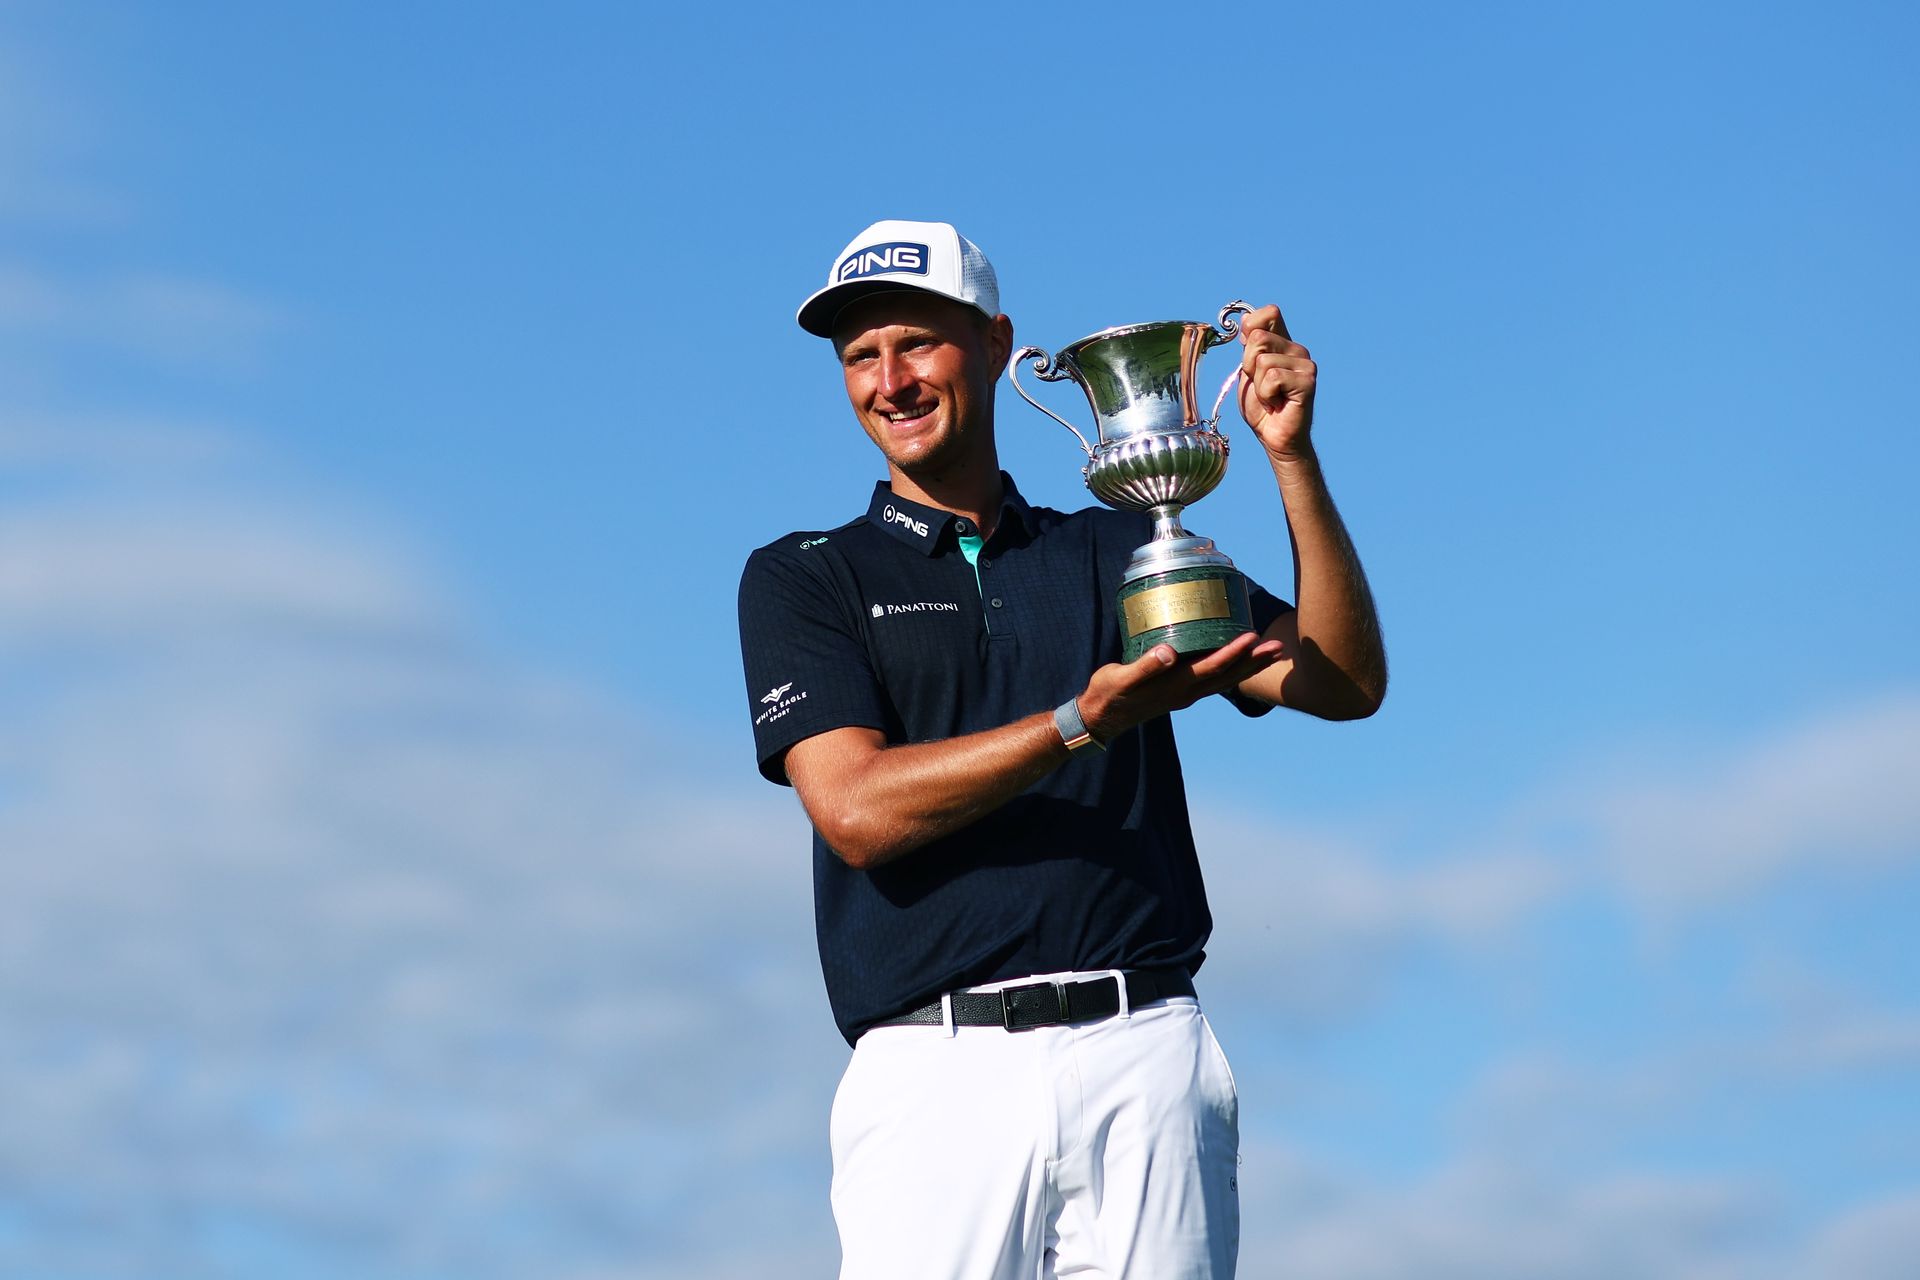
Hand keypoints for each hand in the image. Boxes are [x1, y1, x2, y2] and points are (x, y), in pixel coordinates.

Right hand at [1077, 631, 1284, 741]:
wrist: (1100, 718)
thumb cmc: (1108, 695)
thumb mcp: (1121, 679)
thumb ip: (1144, 667)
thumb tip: (1168, 652)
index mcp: (1176, 686)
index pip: (1212, 668)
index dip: (1233, 652)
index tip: (1252, 637)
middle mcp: (1187, 692)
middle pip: (1229, 676)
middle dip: (1254, 662)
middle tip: (1279, 647)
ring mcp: (1186, 694)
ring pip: (1226, 679)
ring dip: (1250, 667)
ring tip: (1271, 654)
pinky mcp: (1181, 691)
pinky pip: (1215, 680)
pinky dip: (1233, 670)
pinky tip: (1239, 661)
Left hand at [1236, 303, 1316, 461]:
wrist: (1274, 436)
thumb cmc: (1262, 407)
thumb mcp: (1248, 372)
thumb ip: (1249, 348)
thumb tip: (1247, 323)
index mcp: (1283, 342)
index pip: (1269, 312)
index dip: (1251, 329)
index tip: (1251, 358)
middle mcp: (1297, 349)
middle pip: (1258, 337)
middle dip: (1249, 366)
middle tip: (1262, 386)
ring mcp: (1305, 364)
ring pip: (1262, 360)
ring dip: (1258, 385)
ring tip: (1271, 397)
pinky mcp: (1307, 381)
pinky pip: (1273, 378)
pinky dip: (1266, 395)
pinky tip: (1277, 403)